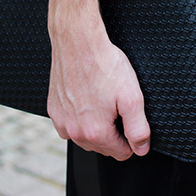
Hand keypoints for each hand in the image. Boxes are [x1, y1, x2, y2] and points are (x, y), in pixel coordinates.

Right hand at [47, 13, 150, 159]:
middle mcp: (75, 131)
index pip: (121, 153)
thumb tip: (141, 148)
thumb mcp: (131, 97)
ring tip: (104, 100)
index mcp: (96, 131)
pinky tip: (88, 99)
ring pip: (86, 138)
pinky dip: (80, 117)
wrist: (78, 43)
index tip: (130, 120)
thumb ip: (138, 128)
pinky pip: (70, 125)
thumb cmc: (104, 65)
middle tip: (117, 105)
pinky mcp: (54, 110)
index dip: (131, 138)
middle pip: (103, 147)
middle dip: (114, 132)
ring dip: (97, 126)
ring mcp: (62, 121)